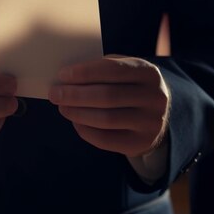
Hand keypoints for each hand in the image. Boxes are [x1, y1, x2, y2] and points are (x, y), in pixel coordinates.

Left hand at [48, 56, 169, 157]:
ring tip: (62, 107)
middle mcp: (154, 98)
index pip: (113, 69)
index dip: (85, 72)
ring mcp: (150, 123)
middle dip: (76, 95)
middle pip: (107, 96)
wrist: (159, 116)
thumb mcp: (126, 71)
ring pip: (105, 119)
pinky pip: (105, 139)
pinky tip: (76, 122)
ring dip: (77, 113)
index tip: (62, 75)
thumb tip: (67, 77)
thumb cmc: (131, 87)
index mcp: (149, 73)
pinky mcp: (140, 143)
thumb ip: (102, 69)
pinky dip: (85, 130)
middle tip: (55, 94)